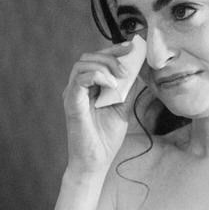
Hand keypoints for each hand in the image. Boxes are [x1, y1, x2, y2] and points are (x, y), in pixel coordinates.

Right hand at [62, 44, 141, 176]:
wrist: (96, 162)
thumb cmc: (105, 138)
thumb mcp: (122, 108)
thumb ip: (126, 90)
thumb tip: (137, 69)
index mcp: (88, 87)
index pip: (96, 59)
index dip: (113, 50)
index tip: (131, 47)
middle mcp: (78, 88)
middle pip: (89, 57)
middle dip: (111, 54)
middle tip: (128, 61)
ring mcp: (73, 95)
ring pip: (83, 64)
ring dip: (105, 66)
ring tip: (120, 78)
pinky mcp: (72, 104)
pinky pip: (79, 80)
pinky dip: (97, 77)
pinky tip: (111, 86)